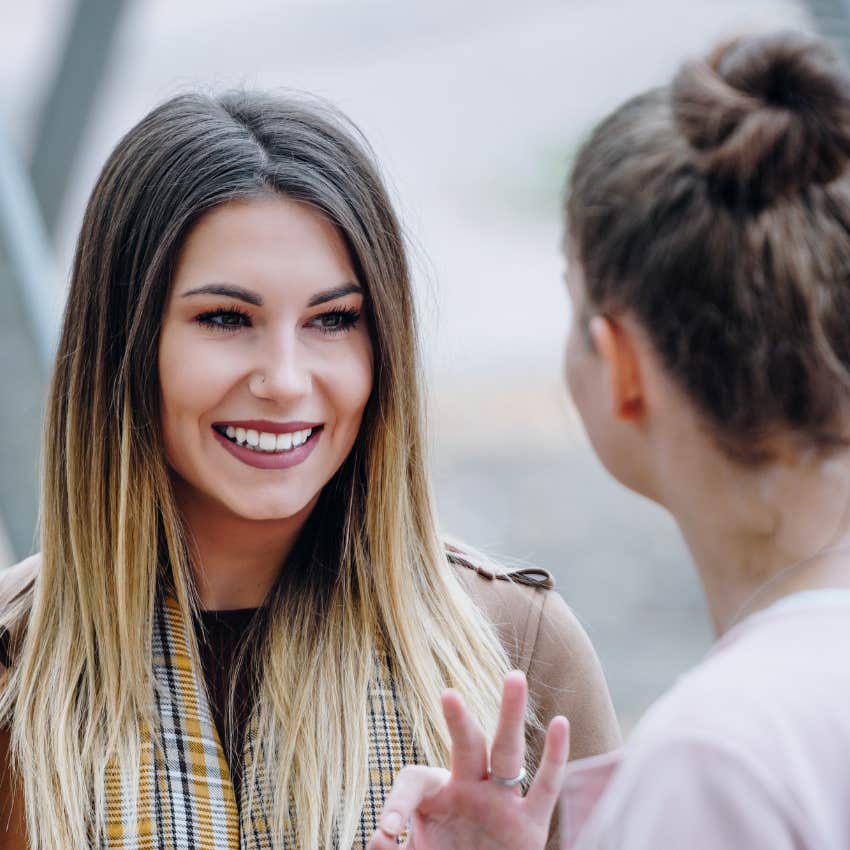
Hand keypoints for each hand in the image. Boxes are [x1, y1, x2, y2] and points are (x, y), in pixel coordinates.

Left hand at [367, 670, 570, 849]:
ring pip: (507, 751)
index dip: (398, 802)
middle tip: (448, 694)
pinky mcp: (530, 825)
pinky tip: (560, 723)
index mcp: (437, 794)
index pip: (415, 779)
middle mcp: (470, 788)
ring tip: (515, 677)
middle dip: (458, 720)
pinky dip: (555, 756)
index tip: (386, 831)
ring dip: (511, 715)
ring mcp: (501, 802)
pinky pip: (545, 786)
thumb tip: (380, 838)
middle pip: (466, 744)